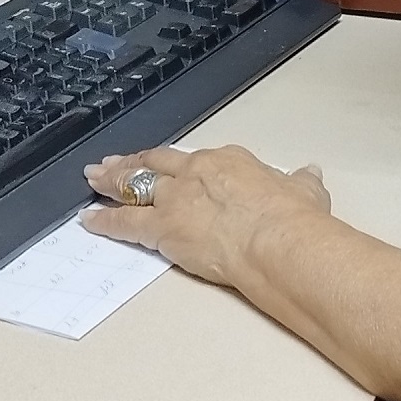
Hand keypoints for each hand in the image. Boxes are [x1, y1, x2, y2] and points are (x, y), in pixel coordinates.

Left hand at [82, 144, 331, 287]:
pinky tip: (90, 220)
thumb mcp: (305, 191)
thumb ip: (301, 181)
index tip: (163, 164)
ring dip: (110, 183)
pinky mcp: (162, 229)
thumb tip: (311, 173)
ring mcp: (175, 200)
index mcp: (226, 162)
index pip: (190, 160)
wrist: (277, 240)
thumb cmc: (293, 219)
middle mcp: (194, 174)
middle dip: (130, 163)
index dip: (171, 162)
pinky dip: (105, 221)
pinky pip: (125, 224)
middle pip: (154, 164)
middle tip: (110, 164)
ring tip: (94, 181)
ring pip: (132, 186)